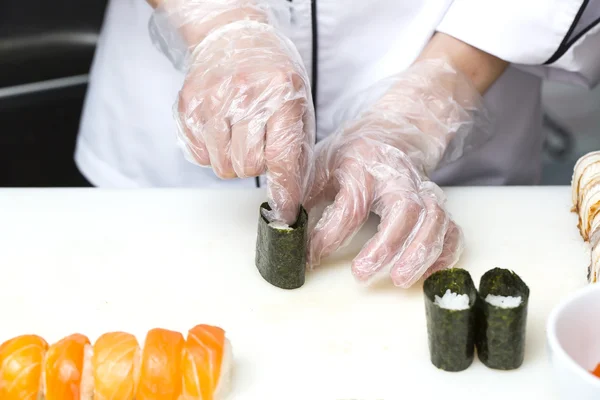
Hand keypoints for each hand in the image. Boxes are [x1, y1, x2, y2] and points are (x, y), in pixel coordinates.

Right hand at [150, 1, 314, 224]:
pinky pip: (199, 155)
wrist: (233, 36)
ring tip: (239, 135)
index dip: (284, 191)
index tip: (285, 213)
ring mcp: (212, 99)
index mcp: (280, 94)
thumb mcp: (298, 104)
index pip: (281, 157)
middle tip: (258, 144)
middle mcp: (245, 95)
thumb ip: (296, 148)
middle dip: (256, 166)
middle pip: (248, 167)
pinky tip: (220, 129)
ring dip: (233, 161)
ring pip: (222, 167)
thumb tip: (293, 195)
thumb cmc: (272, 75)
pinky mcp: (188, 104)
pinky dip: (212, 152)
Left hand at [304, 60, 487, 286]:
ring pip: (435, 219)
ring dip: (421, 252)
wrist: (392, 135)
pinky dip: (447, 253)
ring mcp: (423, 190)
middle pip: (404, 209)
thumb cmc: (350, 155)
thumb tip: (281, 226)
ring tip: (402, 281)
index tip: (310, 259)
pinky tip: (430, 274)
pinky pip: (452, 229)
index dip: (329, 237)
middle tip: (362, 274)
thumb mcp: (319, 164)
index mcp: (362, 166)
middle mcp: (397, 177)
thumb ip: (301, 193)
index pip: (350, 205)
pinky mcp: (437, 204)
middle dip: (387, 245)